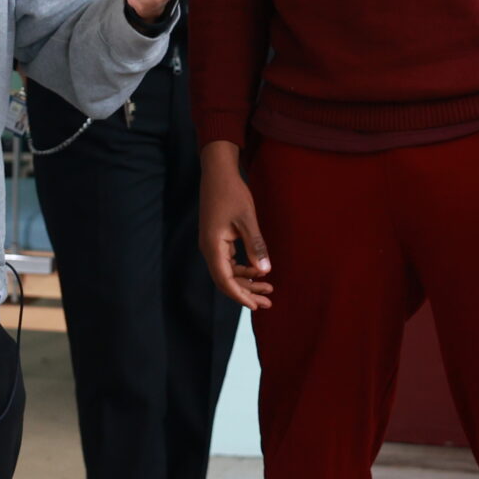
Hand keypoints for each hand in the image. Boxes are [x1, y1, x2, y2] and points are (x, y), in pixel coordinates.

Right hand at [198, 141, 272, 309]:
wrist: (218, 172)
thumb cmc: (232, 193)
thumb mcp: (247, 219)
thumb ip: (255, 245)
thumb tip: (265, 270)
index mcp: (213, 246)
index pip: (225, 280)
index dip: (241, 295)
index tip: (256, 306)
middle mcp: (209, 249)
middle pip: (226, 280)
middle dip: (247, 292)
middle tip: (268, 302)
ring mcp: (212, 244)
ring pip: (228, 272)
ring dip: (247, 281)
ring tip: (268, 289)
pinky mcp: (217, 239)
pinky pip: (229, 261)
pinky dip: (243, 269)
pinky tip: (258, 270)